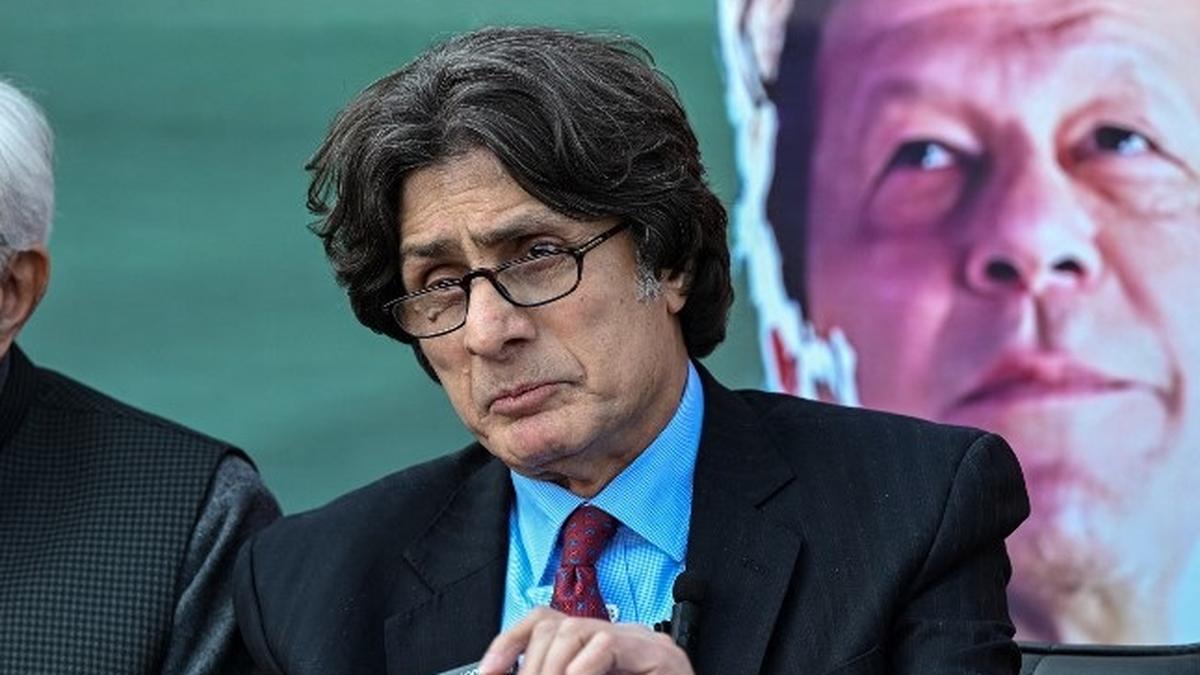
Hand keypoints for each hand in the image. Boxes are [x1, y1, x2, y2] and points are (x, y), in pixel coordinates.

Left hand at [479, 607, 693, 674]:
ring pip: (576, 630)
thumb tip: (507, 673)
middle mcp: (624, 638)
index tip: (489, 672)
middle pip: (555, 624)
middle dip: (530, 664)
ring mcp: (646, 645)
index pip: (547, 622)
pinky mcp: (661, 658)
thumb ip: (563, 672)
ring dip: (552, 669)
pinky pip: (606, 646)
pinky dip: (583, 670)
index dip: (510, 642)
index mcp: (602, 650)